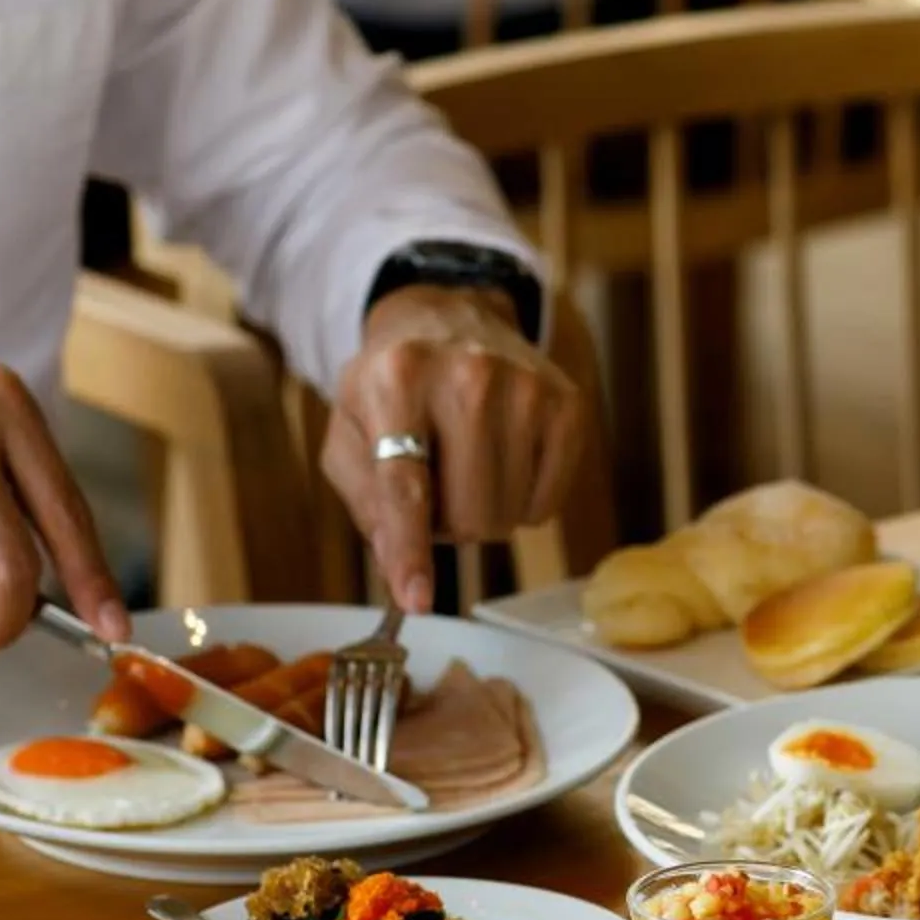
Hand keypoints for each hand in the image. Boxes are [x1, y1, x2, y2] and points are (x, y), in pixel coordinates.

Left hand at [323, 286, 584, 611]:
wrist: (452, 320)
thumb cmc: (394, 388)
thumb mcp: (351, 431)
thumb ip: (365, 501)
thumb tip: (399, 565)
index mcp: (398, 379)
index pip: (408, 487)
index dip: (411, 551)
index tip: (416, 600)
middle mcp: (469, 376)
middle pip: (467, 515)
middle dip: (446, 524)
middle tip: (436, 487)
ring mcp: (527, 388)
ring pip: (507, 516)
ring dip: (483, 512)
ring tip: (467, 468)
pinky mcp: (568, 406)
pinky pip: (547, 505)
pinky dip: (521, 502)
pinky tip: (504, 461)